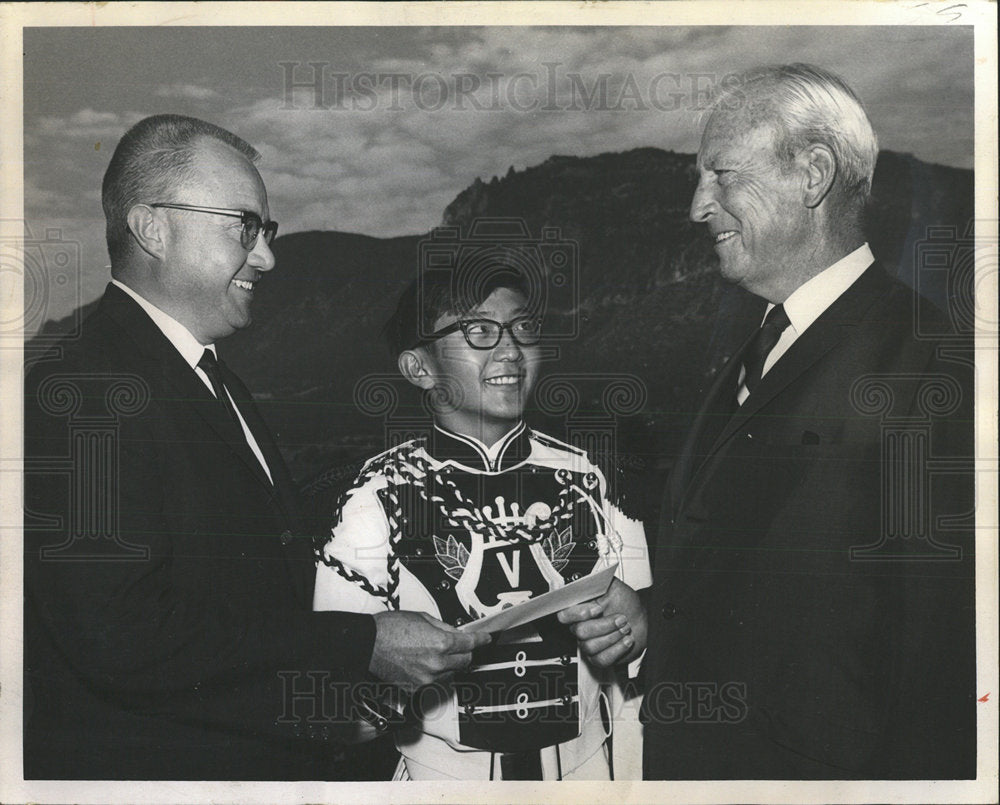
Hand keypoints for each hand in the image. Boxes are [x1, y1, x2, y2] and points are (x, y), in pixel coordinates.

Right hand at [368, 611, 489, 692]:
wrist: (368, 645)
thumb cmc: (389, 628)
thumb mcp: (422, 618)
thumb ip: (443, 627)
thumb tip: (455, 633)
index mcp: (441, 643)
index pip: (470, 643)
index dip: (481, 640)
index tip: (485, 639)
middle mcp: (437, 663)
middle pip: (464, 661)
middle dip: (464, 652)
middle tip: (457, 645)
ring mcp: (427, 678)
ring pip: (450, 673)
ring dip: (448, 664)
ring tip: (431, 652)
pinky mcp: (416, 689)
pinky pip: (433, 682)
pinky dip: (433, 674)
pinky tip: (421, 663)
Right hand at [557, 578, 646, 667]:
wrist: (642, 619)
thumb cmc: (627, 603)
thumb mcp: (613, 586)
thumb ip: (597, 580)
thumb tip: (585, 578)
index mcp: (580, 608)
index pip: (564, 614)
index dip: (578, 614)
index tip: (598, 609)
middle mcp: (581, 626)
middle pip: (580, 632)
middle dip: (604, 625)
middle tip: (620, 618)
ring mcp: (588, 642)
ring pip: (589, 646)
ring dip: (613, 637)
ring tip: (625, 628)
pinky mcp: (598, 657)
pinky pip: (600, 659)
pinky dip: (616, 650)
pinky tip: (625, 640)